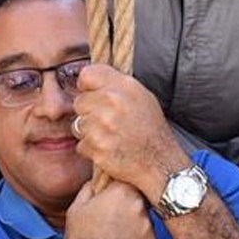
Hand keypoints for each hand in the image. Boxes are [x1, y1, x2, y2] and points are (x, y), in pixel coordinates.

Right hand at [62, 179, 154, 238]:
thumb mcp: (77, 207)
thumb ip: (91, 187)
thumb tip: (98, 179)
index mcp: (121, 192)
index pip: (129, 178)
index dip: (120, 186)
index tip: (112, 194)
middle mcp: (139, 206)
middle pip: (138, 197)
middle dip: (128, 204)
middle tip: (111, 218)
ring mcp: (148, 226)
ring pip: (143, 217)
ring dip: (132, 222)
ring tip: (113, 237)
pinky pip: (146, 236)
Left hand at [73, 63, 181, 204]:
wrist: (160, 163)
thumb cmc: (152, 130)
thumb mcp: (143, 97)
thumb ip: (116, 86)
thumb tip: (90, 81)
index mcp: (124, 86)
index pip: (87, 75)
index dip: (87, 86)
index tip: (92, 95)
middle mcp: (112, 101)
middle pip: (79, 102)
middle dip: (89, 112)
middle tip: (107, 122)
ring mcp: (102, 125)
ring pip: (78, 124)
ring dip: (89, 132)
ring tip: (110, 137)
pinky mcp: (96, 146)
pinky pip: (81, 144)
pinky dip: (92, 149)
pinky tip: (109, 149)